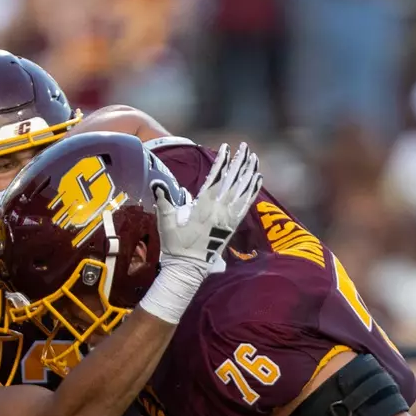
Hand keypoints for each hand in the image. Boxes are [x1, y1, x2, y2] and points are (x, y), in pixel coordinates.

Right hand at [154, 142, 260, 269]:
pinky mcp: (233, 226)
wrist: (188, 268)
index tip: (226, 147)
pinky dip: (253, 191)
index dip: (222, 162)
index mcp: (203, 207)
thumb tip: (156, 183)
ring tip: (254, 158)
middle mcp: (219, 211)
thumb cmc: (175, 245)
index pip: (215, 179)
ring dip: (249, 173)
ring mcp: (228, 219)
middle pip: (233, 182)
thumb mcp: (166, 222)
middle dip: (239, 162)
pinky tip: (258, 179)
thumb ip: (164, 200)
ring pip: (242, 191)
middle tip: (245, 146)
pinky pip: (246, 205)